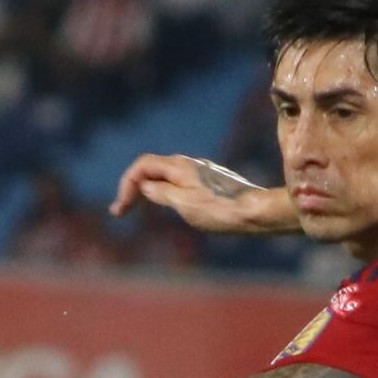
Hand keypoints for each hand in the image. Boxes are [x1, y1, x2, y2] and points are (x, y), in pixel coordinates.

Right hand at [110, 151, 296, 236]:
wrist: (256, 212)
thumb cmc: (220, 210)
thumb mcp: (183, 204)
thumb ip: (161, 193)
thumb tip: (145, 186)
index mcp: (179, 167)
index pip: (142, 166)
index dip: (127, 184)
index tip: (121, 208)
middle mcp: (188, 165)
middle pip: (151, 169)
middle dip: (133, 188)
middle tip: (121, 211)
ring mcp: (200, 173)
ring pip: (165, 176)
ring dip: (147, 191)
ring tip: (137, 208)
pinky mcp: (209, 183)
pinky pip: (177, 182)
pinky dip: (163, 192)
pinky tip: (165, 206)